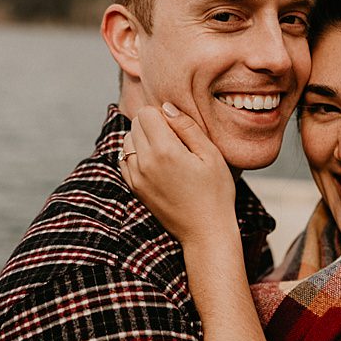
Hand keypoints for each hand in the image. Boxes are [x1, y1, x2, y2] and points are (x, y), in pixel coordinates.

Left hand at [122, 104, 237, 247]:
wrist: (205, 232)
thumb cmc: (216, 193)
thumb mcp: (212, 156)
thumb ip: (188, 128)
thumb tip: (167, 108)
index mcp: (165, 151)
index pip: (147, 113)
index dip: (164, 115)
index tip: (180, 129)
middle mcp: (144, 162)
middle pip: (135, 124)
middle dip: (153, 125)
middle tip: (176, 141)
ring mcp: (135, 176)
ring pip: (127, 140)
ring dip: (143, 140)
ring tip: (167, 154)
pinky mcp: (134, 188)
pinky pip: (124, 159)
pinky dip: (136, 155)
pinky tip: (156, 165)